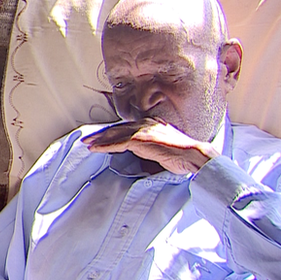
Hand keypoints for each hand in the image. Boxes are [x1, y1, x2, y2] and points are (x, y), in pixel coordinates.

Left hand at [81, 118, 218, 173]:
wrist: (193, 155)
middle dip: (101, 134)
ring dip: (100, 140)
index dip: (111, 133)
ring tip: (88, 145)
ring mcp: (143, 130)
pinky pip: (119, 143)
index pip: (125, 127)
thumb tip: (138, 151)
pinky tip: (96, 149)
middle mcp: (145, 123)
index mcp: (150, 123)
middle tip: (87, 139)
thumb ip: (148, 146)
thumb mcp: (161, 148)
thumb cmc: (181, 156)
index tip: (99, 137)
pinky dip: (106, 146)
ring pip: (116, 134)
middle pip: (117, 128)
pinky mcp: (142, 139)